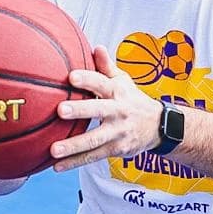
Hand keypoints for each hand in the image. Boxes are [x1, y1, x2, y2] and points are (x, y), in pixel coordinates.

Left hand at [51, 46, 162, 172]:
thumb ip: (107, 66)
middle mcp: (118, 111)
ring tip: (53, 150)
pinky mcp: (116, 149)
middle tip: (59, 111)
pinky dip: (75, 162)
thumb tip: (96, 47)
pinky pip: (93, 156)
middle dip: (79, 111)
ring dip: (73, 146)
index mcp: (117, 91)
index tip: (71, 77)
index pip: (101, 83)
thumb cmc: (132, 99)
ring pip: (94, 140)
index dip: (87, 79)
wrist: (159, 126)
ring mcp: (118, 132)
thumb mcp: (124, 81)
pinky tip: (56, 166)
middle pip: (97, 110)